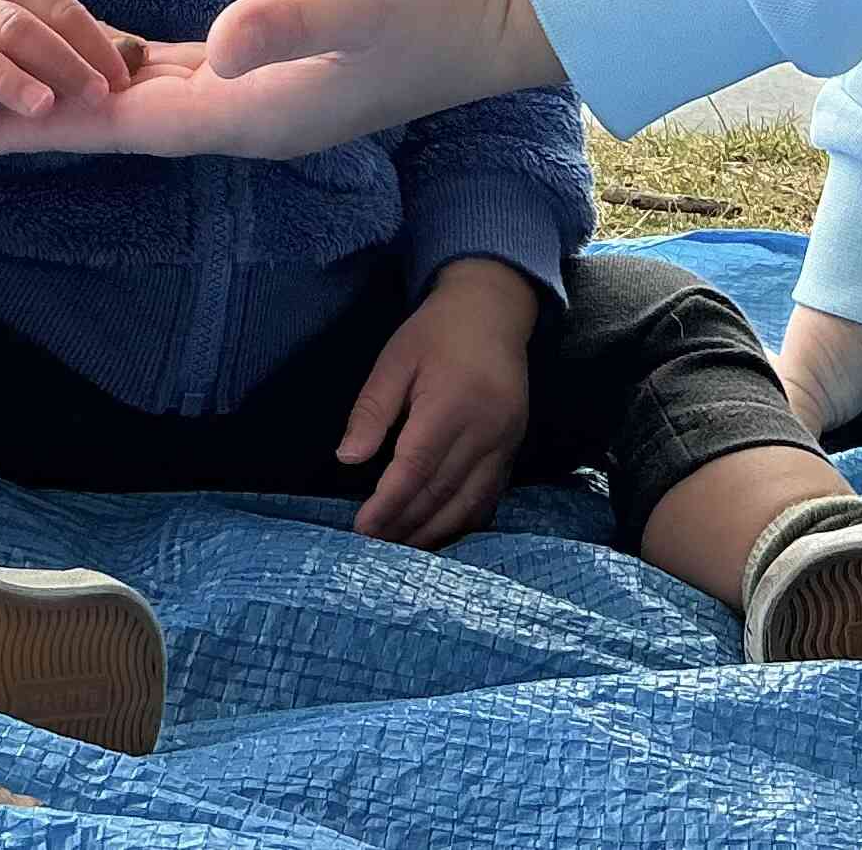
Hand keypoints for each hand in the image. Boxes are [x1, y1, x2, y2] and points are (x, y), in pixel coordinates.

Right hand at [0, 0, 129, 160]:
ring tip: (42, 109)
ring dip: (6, 80)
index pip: (56, 9)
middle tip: (97, 94)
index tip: (126, 79)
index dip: (93, 43)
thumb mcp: (15, 5)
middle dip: (60, 60)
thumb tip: (135, 56)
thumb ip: (62, 28)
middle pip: (15, 26)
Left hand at [0, 0, 559, 160]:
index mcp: (266, 112)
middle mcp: (265, 116)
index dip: (58, 127)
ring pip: (166, 105)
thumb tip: (220, 47)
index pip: (138, 126)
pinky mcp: (301, 65)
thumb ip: (292, 22)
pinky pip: (202, 81)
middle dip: (57, 120)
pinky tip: (124, 60)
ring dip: (96, 100)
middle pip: (138, 124)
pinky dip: (149, 74)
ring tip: (26, 90)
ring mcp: (285, 96)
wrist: (518, 3)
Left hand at [341, 261, 535, 548]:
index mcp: (452, 403)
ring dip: (433, 532)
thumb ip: (372, 409)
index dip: (388, 504)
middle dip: (404, 525)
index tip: (361, 529)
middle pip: (441, 492)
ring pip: (468, 502)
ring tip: (400, 550)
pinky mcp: (514, 446)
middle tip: (372, 549)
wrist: (494, 310)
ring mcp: (505, 440)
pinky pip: (489, 496)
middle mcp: (485, 428)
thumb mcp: (395, 359)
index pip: (416, 468)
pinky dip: (462, 521)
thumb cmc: (436, 333)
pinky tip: (437, 532)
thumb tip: (348, 458)